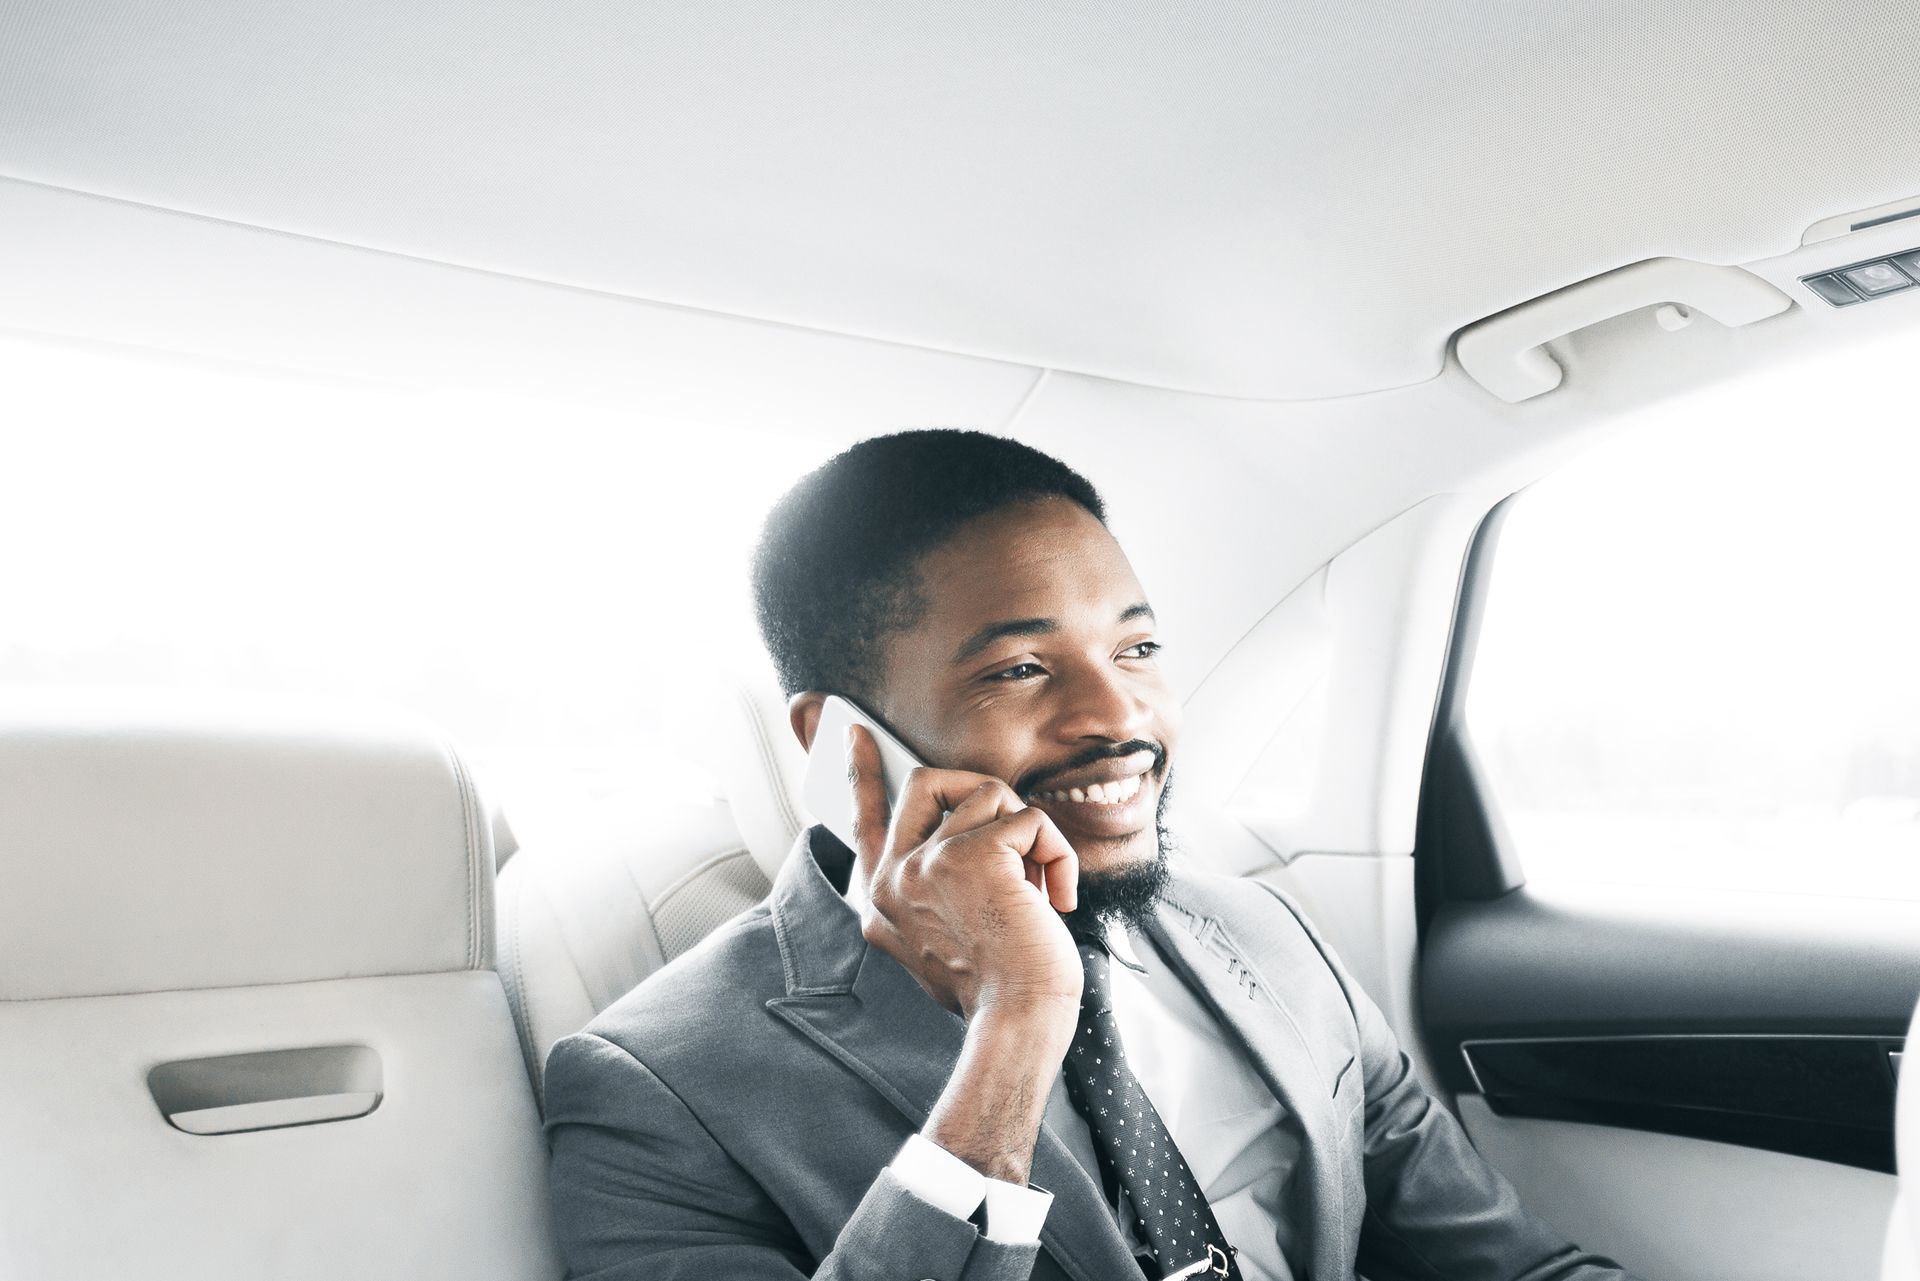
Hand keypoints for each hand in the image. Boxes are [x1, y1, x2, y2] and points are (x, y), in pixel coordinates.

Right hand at [845, 724, 1082, 1024]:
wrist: (1018, 1018)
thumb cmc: (996, 985)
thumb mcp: (945, 936)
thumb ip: (938, 887)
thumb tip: (967, 830)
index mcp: (883, 900)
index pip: (863, 822)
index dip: (861, 772)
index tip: (857, 733)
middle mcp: (894, 878)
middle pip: (925, 781)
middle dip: (980, 793)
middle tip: (1016, 835)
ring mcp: (927, 862)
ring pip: (989, 795)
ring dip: (1029, 836)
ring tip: (1038, 887)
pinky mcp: (972, 855)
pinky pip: (1030, 818)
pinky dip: (1057, 854)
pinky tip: (1057, 897)